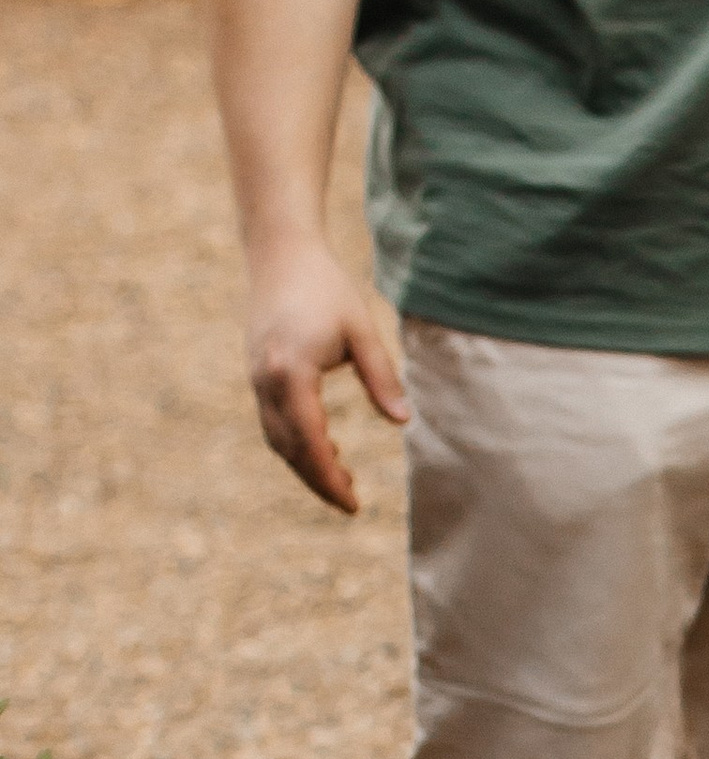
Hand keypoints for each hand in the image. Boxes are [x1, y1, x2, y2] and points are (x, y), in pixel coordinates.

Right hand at [243, 238, 407, 514]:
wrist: (279, 254)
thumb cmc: (326, 288)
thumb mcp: (361, 331)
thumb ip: (381, 377)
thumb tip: (403, 422)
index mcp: (291, 373)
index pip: (309, 441)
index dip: (329, 478)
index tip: (353, 504)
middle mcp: (266, 381)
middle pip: (289, 449)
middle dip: (318, 481)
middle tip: (351, 503)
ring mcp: (256, 379)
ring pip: (277, 439)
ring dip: (305, 465)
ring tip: (342, 481)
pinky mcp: (256, 374)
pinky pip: (273, 422)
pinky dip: (295, 443)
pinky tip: (325, 448)